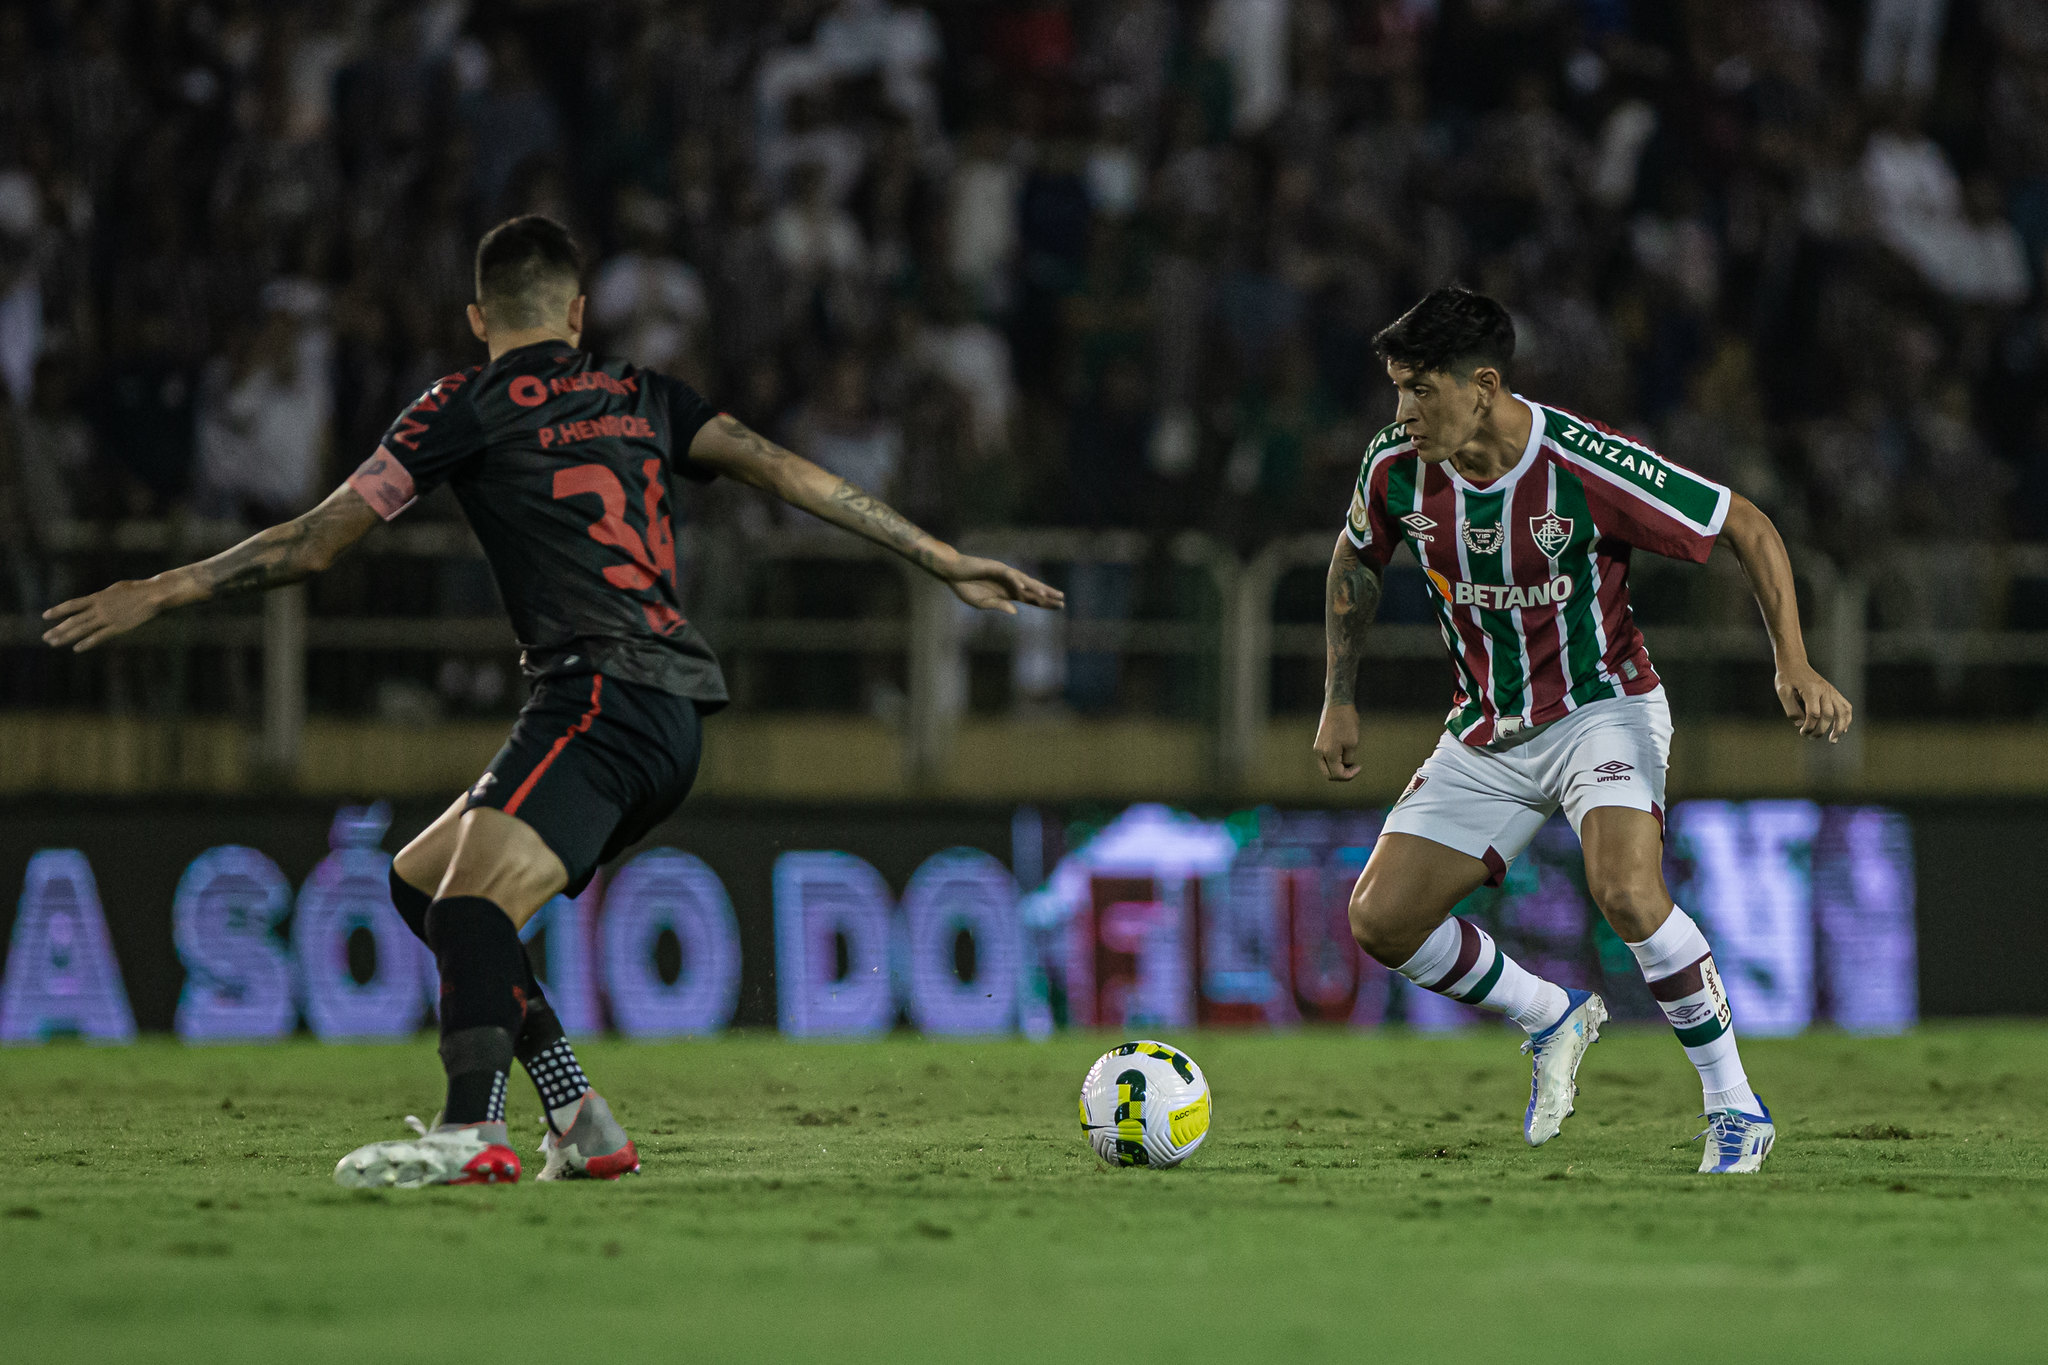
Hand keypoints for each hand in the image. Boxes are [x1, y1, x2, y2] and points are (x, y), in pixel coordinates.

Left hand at [41, 579, 170, 651]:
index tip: (45, 616)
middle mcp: (98, 608)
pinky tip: (76, 649)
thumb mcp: (116, 589)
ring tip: (53, 643)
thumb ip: (104, 596)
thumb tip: (96, 600)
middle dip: (58, 629)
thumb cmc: (138, 589)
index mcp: (97, 597)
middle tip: (45, 637)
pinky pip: (99, 636)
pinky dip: (87, 643)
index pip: (72, 605)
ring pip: (82, 629)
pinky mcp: (118, 627)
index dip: (58, 611)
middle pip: (73, 620)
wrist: (153, 594)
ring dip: (66, 637)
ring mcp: (107, 618)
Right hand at [942, 554, 1064, 614]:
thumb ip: (999, 606)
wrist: (952, 573)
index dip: (1044, 603)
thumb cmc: (964, 587)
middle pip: (1032, 589)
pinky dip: (1016, 581)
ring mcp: (1004, 574)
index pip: (1031, 598)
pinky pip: (1008, 575)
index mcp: (1008, 593)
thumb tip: (1015, 611)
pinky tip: (1024, 588)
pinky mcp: (995, 568)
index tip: (1059, 607)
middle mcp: (1010, 583)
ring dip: (1035, 588)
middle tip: (1063, 600)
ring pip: (1024, 581)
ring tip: (1048, 596)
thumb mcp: (982, 603)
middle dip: (1047, 595)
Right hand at [1314, 702, 1360, 779]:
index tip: (1359, 766)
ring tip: (1350, 759)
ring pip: (1326, 767)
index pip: (1337, 775)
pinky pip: (1325, 759)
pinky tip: (1344, 753)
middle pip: (1328, 774)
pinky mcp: (1319, 743)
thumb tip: (1345, 765)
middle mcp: (1319, 752)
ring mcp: (1317, 748)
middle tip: (1354, 767)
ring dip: (1338, 768)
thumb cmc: (1347, 722)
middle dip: (1342, 774)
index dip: (1350, 775)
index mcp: (1328, 754)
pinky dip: (1334, 761)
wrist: (1337, 704)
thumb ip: (1348, 759)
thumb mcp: (1353, 743)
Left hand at [1775, 661, 1852, 741]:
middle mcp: (1825, 690)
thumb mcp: (1783, 692)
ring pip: (1843, 711)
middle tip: (1810, 737)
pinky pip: (1845, 706)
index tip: (1802, 732)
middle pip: (1828, 715)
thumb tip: (1800, 724)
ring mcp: (1832, 691)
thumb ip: (1791, 709)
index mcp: (1811, 690)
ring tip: (1833, 740)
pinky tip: (1843, 730)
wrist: (1795, 664)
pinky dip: (1846, 719)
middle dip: (1820, 730)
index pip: (1814, 713)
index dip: (1809, 726)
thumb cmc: (1787, 678)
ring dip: (1840, 727)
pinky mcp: (1834, 693)